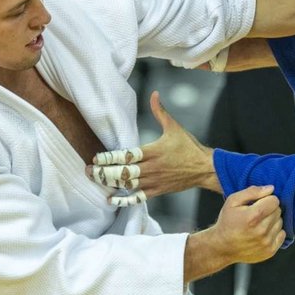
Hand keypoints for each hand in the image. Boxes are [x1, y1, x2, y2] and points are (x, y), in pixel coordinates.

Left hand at [86, 91, 220, 205]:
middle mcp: (151, 168)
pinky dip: (124, 200)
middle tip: (89, 170)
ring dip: (110, 183)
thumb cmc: (189, 147)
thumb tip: (154, 94)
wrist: (205, 168)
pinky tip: (112, 199)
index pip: (126, 156)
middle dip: (103, 172)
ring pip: (127, 185)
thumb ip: (160, 111)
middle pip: (122, 173)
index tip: (97, 157)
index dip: (109, 158)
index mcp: (153, 151)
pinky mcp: (157, 191)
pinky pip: (137, 198)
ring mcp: (154, 181)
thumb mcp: (174, 127)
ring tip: (96, 180)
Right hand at [184, 185, 285, 281]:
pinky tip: (264, 232)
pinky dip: (275, 232)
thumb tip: (271, 188)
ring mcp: (266, 243)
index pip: (274, 201)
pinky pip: (282, 235)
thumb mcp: (233, 201)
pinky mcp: (270, 251)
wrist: (221, 247)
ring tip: (259, 223)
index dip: (267, 199)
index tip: (258, 203)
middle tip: (257, 213)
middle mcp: (261, 231)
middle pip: (278, 211)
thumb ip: (252, 192)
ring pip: (280, 222)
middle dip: (269, 209)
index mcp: (252, 217)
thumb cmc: (227, 221)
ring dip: (272, 221)